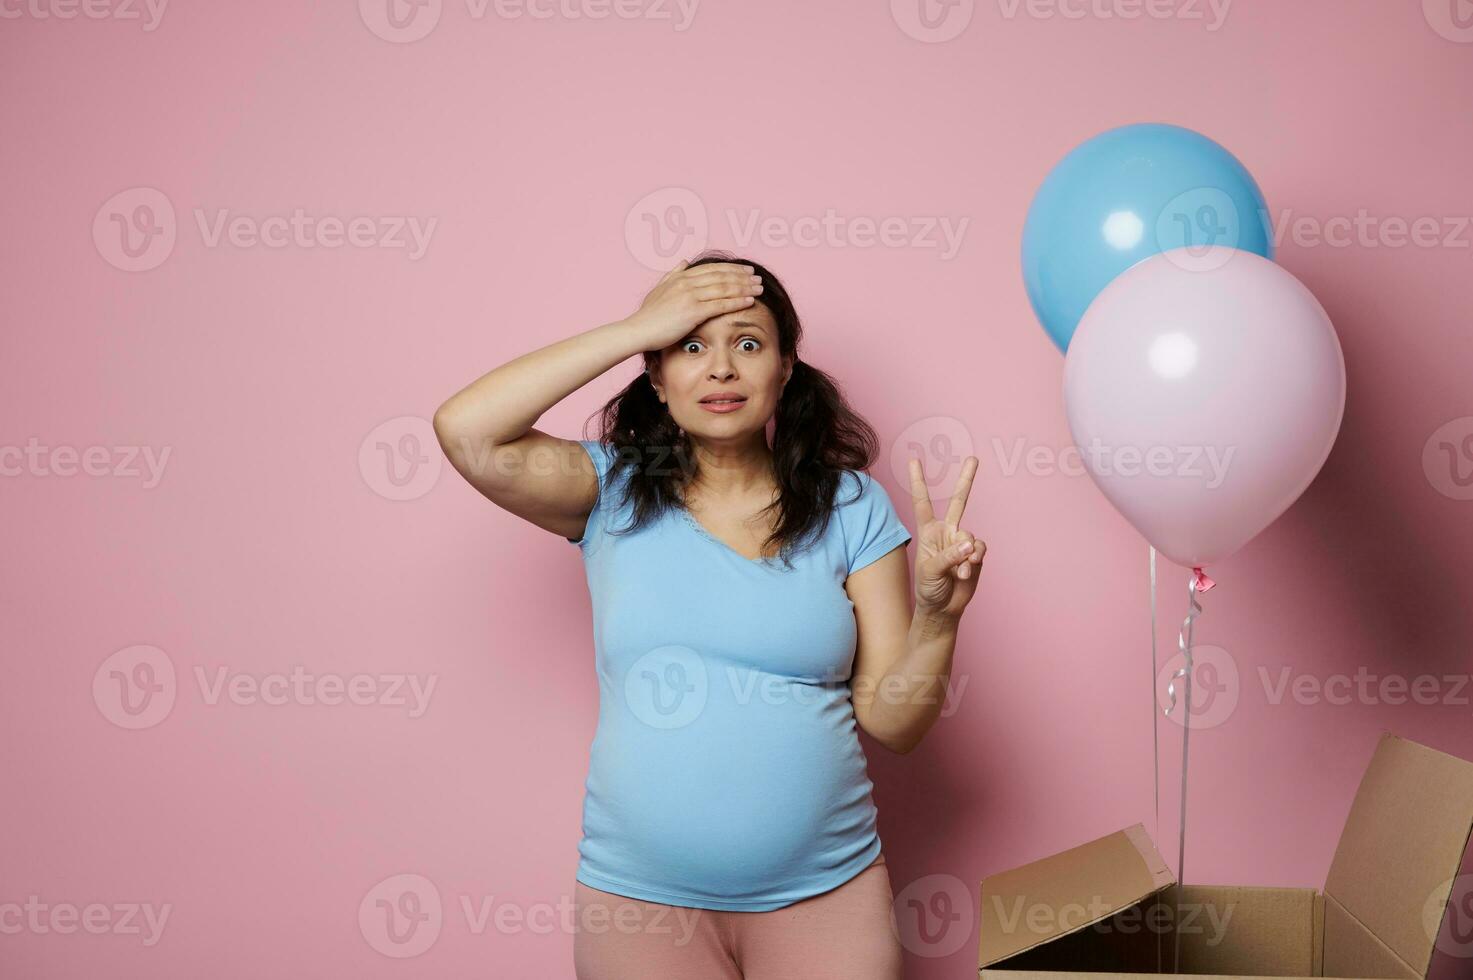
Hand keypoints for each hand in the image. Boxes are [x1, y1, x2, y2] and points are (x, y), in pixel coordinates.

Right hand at [623, 260, 764, 350]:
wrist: (637, 331)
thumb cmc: (647, 316)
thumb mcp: (659, 289)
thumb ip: (672, 274)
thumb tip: (683, 261)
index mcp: (680, 277)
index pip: (712, 269)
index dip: (731, 268)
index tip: (745, 269)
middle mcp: (686, 283)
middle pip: (721, 276)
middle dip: (742, 276)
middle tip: (757, 277)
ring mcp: (690, 296)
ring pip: (724, 288)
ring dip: (744, 287)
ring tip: (759, 288)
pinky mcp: (693, 311)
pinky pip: (721, 304)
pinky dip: (737, 301)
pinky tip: (750, 301)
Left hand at [908, 455, 985, 617]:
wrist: (943, 609)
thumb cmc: (928, 589)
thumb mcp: (930, 572)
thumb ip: (949, 556)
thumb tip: (969, 545)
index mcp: (928, 532)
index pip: (922, 502)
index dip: (919, 481)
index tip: (914, 460)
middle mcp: (946, 532)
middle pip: (958, 501)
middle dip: (966, 480)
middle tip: (973, 458)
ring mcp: (961, 542)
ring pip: (970, 536)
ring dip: (966, 555)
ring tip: (959, 572)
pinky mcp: (975, 554)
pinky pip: (980, 548)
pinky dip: (976, 559)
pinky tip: (968, 572)